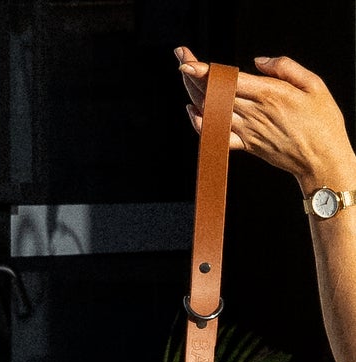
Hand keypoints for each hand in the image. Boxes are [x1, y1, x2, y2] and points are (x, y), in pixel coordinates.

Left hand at [176, 48, 355, 194]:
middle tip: (182, 60)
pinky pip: (218, 136)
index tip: (188, 64)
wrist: (321, 158)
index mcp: (269, 94)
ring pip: (213, 112)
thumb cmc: (322, 121)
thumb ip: (285, 67)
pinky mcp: (246, 145)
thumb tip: (258, 61)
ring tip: (185, 78)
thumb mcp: (313, 84)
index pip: (230, 81)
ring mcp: (247, 131)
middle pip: (216, 94)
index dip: (206, 72)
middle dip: (195, 77)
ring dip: (195, 94)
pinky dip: (202, 126)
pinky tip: (193, 113)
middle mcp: (253, 113)